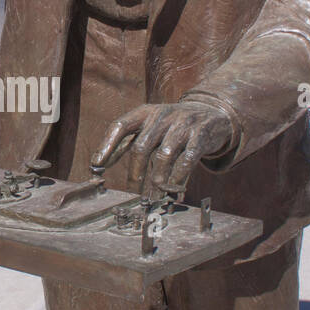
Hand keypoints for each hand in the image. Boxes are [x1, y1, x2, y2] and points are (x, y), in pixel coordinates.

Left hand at [92, 102, 233, 195]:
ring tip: (154, 197)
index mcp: (145, 113)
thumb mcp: (149, 126)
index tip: (96, 165)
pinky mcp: (200, 136)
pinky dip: (178, 180)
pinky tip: (174, 193)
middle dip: (135, 173)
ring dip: (157, 181)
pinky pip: (187, 161)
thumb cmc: (173, 125)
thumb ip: (125, 141)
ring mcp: (183, 124)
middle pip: (142, 147)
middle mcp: (162, 116)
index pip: (121, 125)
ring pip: (164, 157)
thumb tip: (98, 163)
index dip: (107, 145)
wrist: (212, 114)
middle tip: (133, 192)